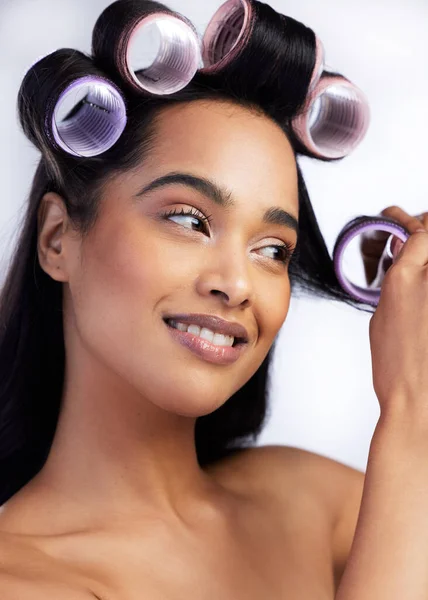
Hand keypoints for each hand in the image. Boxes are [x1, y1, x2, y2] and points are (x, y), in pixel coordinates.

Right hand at [368, 211, 427, 420]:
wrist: (421, 401)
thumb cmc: (398, 367)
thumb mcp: (383, 315)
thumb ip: (398, 280)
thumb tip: (406, 259)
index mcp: (404, 279)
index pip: (420, 231)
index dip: (414, 225)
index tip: (406, 221)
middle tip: (424, 230)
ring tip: (424, 272)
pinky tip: (425, 297)